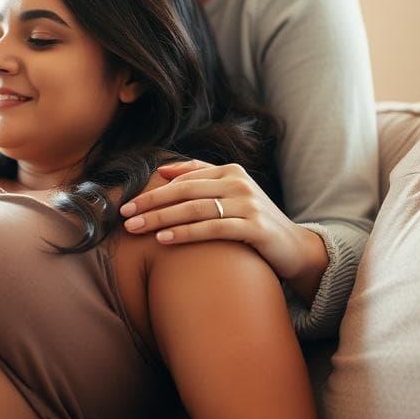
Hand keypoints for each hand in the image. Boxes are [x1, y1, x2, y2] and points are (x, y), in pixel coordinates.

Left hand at [120, 160, 327, 298]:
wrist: (294, 247)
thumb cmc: (254, 221)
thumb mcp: (231, 194)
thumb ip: (201, 178)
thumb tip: (163, 171)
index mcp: (231, 172)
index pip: (184, 179)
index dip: (153, 191)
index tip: (127, 204)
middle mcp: (239, 183)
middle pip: (184, 192)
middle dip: (151, 204)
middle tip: (124, 216)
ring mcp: (248, 204)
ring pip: (194, 209)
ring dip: (161, 218)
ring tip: (136, 229)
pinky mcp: (255, 227)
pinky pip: (212, 228)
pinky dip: (185, 233)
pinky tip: (164, 239)